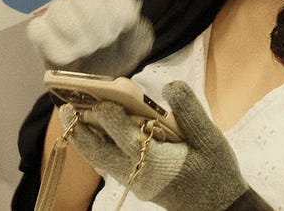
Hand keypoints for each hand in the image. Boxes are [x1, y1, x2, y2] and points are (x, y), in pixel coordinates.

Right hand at [27, 0, 154, 76]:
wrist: (93, 79)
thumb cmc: (116, 56)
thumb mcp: (136, 46)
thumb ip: (139, 32)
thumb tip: (130, 20)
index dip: (118, 11)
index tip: (122, 30)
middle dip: (97, 24)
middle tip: (103, 43)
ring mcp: (59, 11)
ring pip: (60, 10)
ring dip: (77, 35)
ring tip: (86, 50)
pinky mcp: (40, 30)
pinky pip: (40, 30)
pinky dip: (56, 46)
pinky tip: (70, 57)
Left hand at [62, 80, 271, 210]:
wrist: (219, 207)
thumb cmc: (216, 171)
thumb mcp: (211, 139)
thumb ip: (190, 111)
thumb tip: (170, 86)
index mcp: (158, 161)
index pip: (124, 137)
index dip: (110, 117)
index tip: (100, 98)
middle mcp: (140, 174)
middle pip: (100, 154)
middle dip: (82, 131)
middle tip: (65, 108)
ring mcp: (136, 181)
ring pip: (100, 161)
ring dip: (84, 140)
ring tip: (71, 116)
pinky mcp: (137, 183)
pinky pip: (108, 164)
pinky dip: (97, 147)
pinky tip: (94, 131)